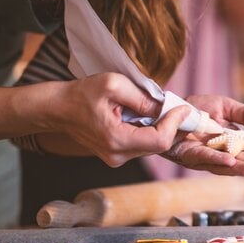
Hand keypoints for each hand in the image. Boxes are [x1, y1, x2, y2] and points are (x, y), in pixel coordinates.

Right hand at [53, 73, 190, 166]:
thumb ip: (142, 97)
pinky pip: (143, 144)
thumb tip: (165, 106)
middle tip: (182, 108)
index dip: (176, 123)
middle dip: (173, 126)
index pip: (159, 140)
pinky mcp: (117, 155)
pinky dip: (152, 131)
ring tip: (167, 110)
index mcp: (116, 140)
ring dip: (163, 128)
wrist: (58, 108)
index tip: (185, 108)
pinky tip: (152, 117)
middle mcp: (118, 156)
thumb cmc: (82, 94)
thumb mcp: (113, 84)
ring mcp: (117, 158)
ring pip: (153, 146)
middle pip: (159, 145)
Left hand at [162, 94, 243, 176]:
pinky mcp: (189, 154)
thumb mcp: (226, 106)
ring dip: (239, 168)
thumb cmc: (196, 108)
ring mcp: (204, 156)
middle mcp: (219, 152)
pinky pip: (204, 157)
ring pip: (224, 165)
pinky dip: (218, 160)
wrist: (170, 107)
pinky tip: (230, 162)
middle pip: (240, 161)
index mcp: (230, 142)